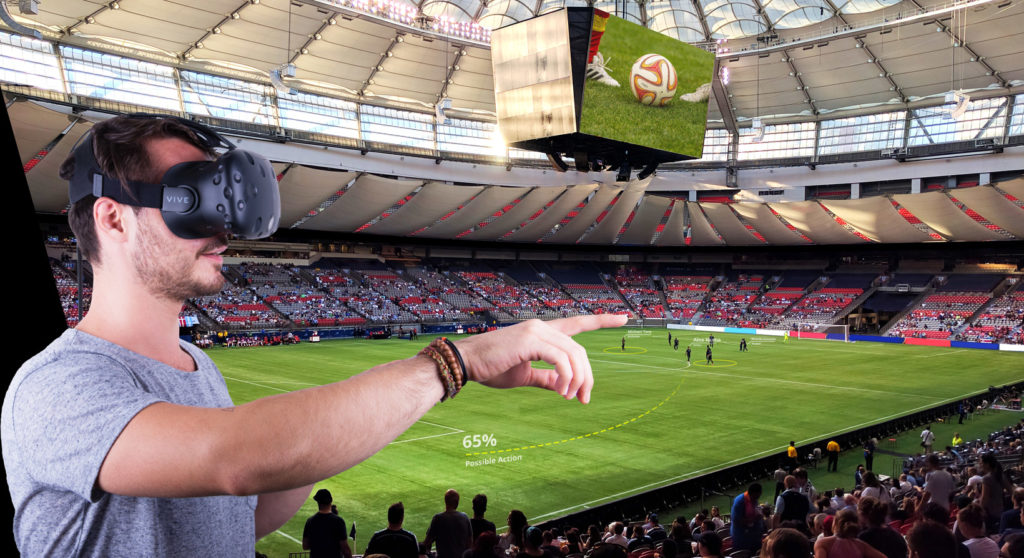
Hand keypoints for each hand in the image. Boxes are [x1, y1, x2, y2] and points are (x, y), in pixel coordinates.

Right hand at [454, 314, 627, 403]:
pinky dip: (566, 378)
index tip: (624, 318)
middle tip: (585, 399)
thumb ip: (546, 378)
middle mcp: (542, 326)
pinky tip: (562, 392)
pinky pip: (561, 360)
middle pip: (580, 350)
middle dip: (587, 376)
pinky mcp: (531, 340)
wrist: (466, 364)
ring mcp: (537, 331)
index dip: (601, 320)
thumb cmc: (491, 369)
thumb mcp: (524, 375)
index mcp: (541, 332)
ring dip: (578, 380)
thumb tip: (564, 387)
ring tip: (571, 398)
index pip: (577, 323)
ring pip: (574, 355)